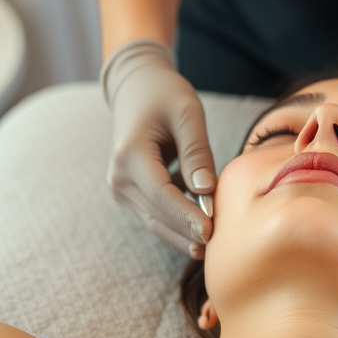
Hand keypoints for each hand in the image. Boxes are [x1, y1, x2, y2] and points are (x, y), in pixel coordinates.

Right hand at [102, 39, 214, 255]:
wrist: (136, 90)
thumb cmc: (165, 95)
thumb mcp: (187, 113)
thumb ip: (197, 151)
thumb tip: (205, 190)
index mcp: (129, 154)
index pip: (160, 194)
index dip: (186, 216)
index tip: (211, 231)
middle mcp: (118, 176)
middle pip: (157, 215)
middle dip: (187, 231)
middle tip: (218, 246)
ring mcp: (120, 188)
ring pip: (155, 222)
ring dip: (182, 234)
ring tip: (210, 247)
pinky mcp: (129, 194)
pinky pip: (155, 215)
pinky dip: (177, 223)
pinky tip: (201, 229)